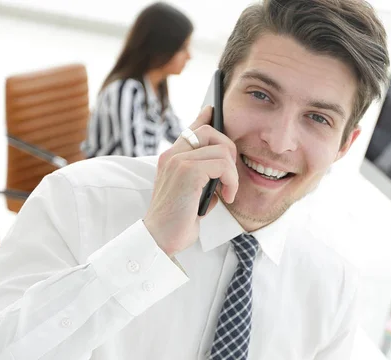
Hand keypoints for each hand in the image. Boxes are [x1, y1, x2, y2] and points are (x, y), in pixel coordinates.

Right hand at [143, 106, 237, 255]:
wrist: (159, 238)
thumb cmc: (177, 220)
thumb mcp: (192, 193)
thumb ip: (203, 177)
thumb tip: (223, 170)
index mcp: (170, 158)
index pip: (190, 129)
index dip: (204, 117)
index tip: (212, 110)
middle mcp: (171, 155)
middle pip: (209, 131)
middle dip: (228, 150)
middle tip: (229, 177)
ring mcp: (178, 161)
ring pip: (221, 149)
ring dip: (232, 174)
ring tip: (227, 192)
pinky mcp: (188, 172)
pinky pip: (223, 165)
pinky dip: (231, 182)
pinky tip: (227, 197)